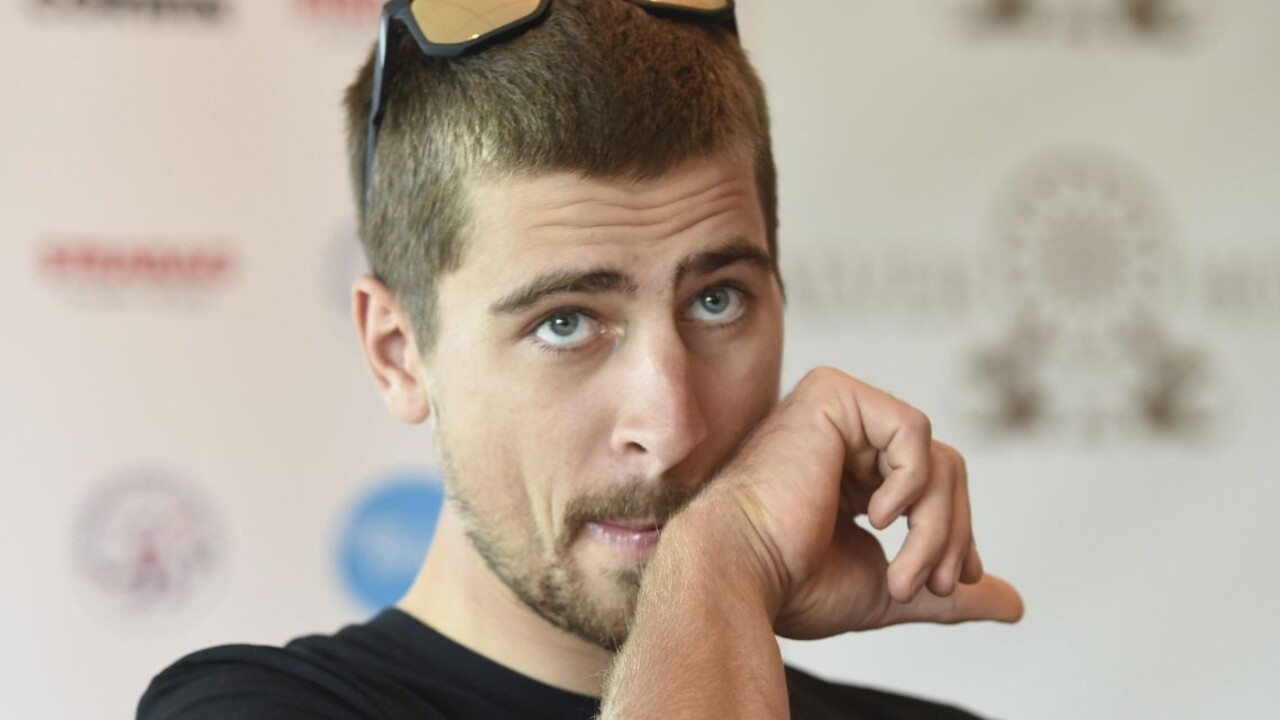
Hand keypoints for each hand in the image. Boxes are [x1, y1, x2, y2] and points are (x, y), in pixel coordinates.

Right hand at [688, 367, 1023, 638]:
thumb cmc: (790, 583)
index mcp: (849, 475)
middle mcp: (844, 438)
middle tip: (931, 586)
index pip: (932, 485)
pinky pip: (914, 431)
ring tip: (903, 575)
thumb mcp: (884, 588)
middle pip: (943, 471)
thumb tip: (1013, 604)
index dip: (952, 533)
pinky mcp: (833, 396)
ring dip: (933, 526)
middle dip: (948, 536)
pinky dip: (910, 483)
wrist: (741, 572)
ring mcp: (837, 413)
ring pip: (936, 458)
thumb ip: (944, 591)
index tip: (955, 582)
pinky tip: (875, 517)